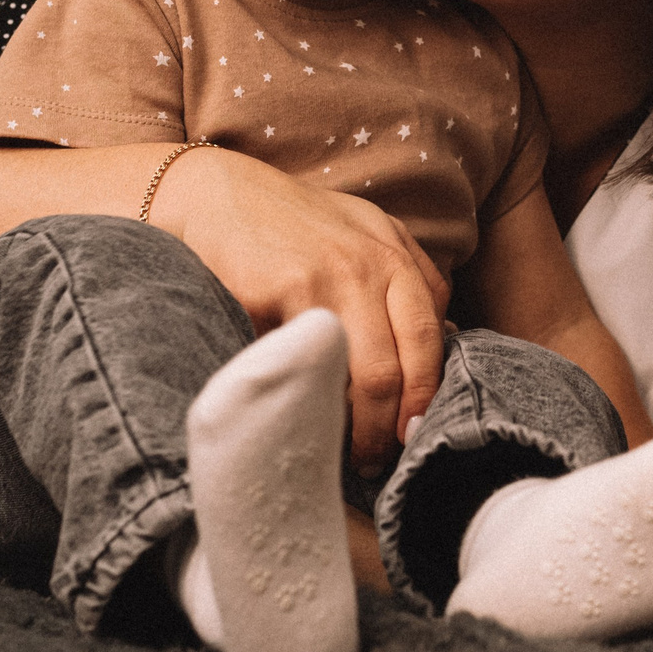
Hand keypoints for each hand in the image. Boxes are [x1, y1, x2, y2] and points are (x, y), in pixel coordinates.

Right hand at [147, 146, 448, 475]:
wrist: (214, 194)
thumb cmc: (286, 225)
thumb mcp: (358, 235)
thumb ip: (398, 281)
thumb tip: (438, 343)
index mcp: (398, 254)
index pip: (432, 339)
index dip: (425, 393)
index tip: (411, 430)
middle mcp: (376, 263)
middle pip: (407, 365)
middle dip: (398, 424)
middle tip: (382, 457)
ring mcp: (335, 277)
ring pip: (370, 376)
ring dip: (364, 429)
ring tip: (351, 456)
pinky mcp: (289, 290)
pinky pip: (313, 367)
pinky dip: (315, 404)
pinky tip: (308, 422)